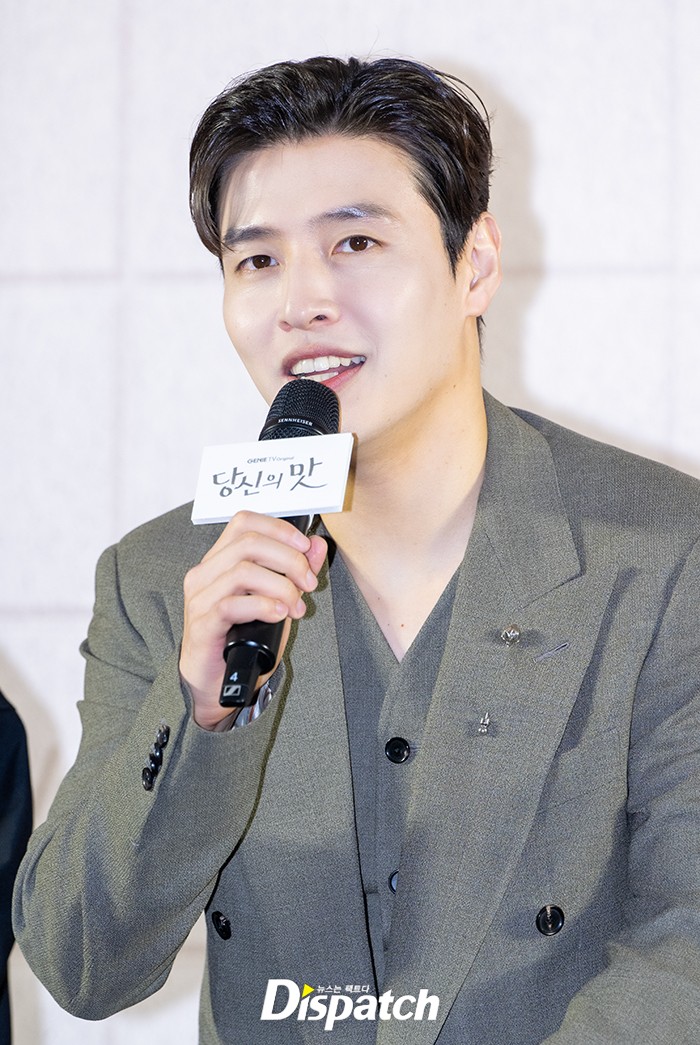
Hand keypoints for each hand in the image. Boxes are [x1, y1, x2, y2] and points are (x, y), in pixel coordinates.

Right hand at [179, 511, 326, 729]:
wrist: (216, 685)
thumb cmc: (244, 640)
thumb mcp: (277, 600)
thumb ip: (296, 572)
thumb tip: (318, 544)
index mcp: (219, 560)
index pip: (244, 522)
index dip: (279, 529)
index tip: (306, 547)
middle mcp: (204, 573)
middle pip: (248, 542)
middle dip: (289, 559)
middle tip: (309, 583)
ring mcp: (199, 598)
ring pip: (242, 570)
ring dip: (281, 586)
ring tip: (296, 607)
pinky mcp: (202, 624)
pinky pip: (232, 605)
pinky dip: (263, 606)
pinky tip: (280, 615)